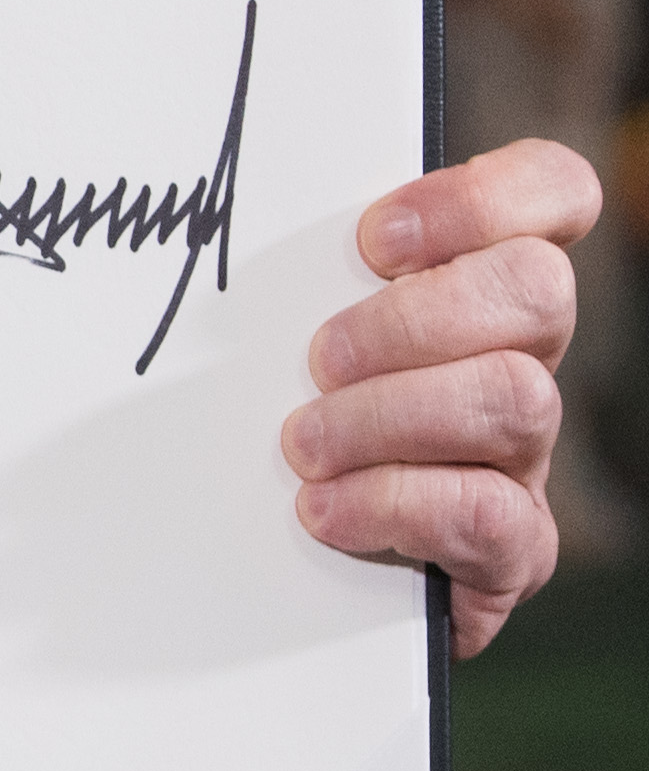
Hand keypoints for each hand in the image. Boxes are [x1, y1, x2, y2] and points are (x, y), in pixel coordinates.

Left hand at [283, 138, 603, 655]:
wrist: (285, 577)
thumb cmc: (271, 420)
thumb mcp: (274, 335)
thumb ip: (287, 278)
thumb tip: (220, 223)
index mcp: (475, 286)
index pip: (552, 193)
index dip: (483, 199)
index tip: (375, 238)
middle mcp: (520, 360)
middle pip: (538, 291)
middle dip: (414, 319)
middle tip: (320, 359)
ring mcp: (523, 457)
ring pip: (519, 398)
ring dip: (391, 414)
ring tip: (305, 444)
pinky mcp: (510, 550)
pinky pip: (493, 516)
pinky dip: (395, 506)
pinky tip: (325, 510)